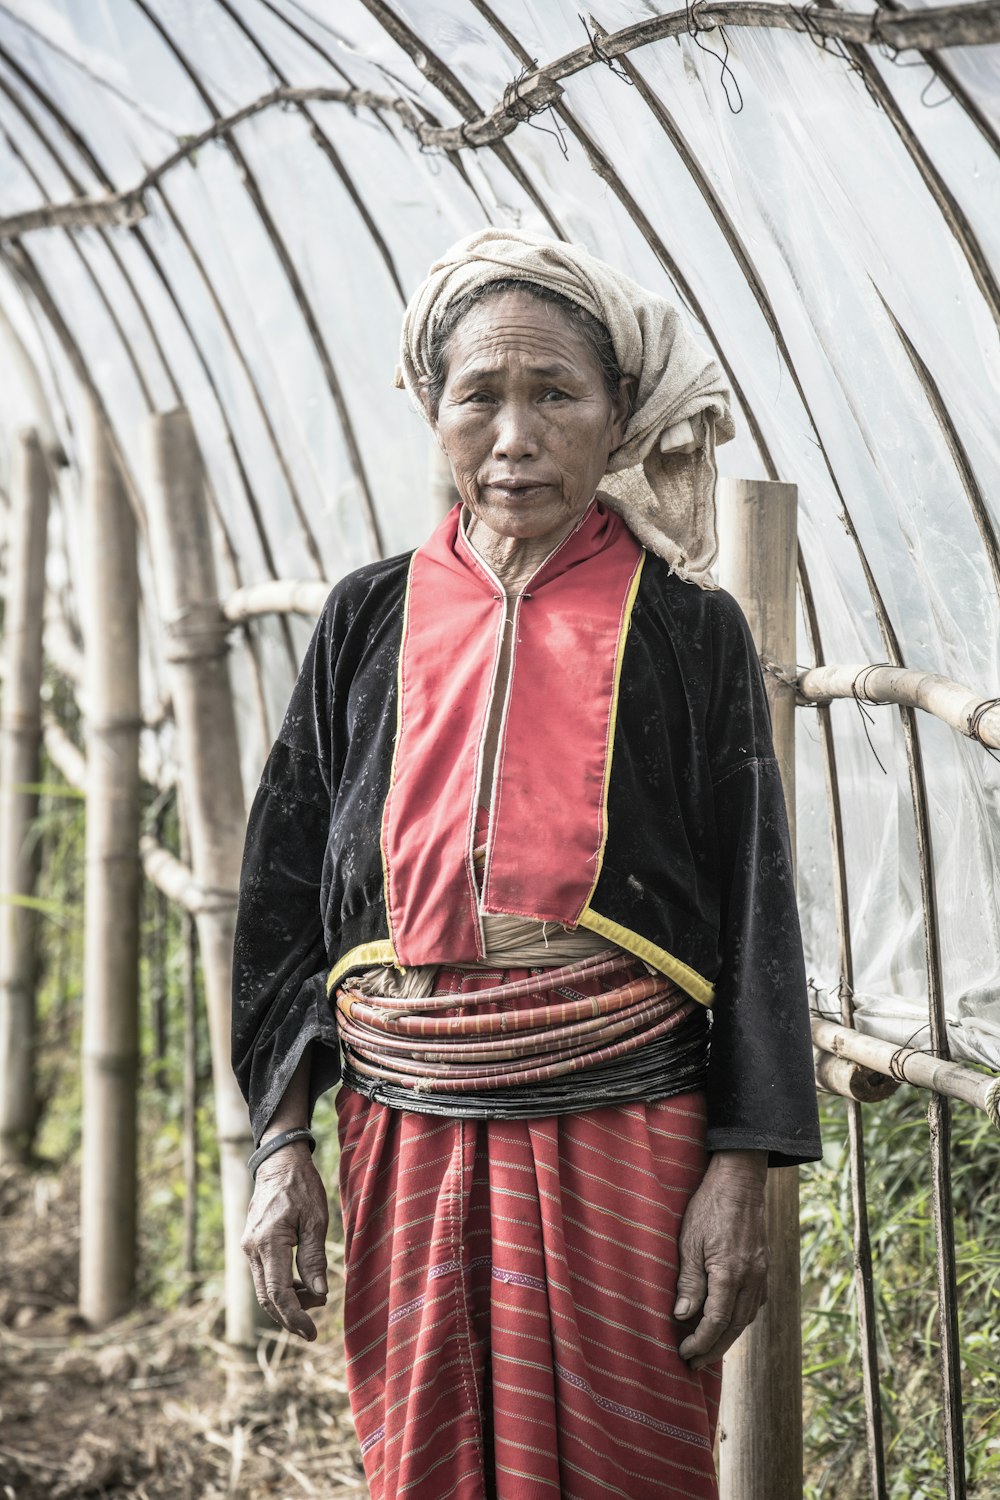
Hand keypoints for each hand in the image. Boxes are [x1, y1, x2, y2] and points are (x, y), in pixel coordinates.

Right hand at [241, 1141, 329, 1340]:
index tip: (311, 1332)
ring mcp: (249, 1247)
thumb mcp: (316, 1220)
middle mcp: (252, 1248)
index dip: (295, 1317)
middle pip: (267, 1298)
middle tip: (314, 1325)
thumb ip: (314, 1258)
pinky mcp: (252, 1245)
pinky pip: (264, 1276)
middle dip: (290, 1316)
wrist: (279, 1163)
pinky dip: (281, 1288)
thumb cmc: (301, 1186)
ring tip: (315, 1298)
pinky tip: (301, 1287)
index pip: (278, 1293)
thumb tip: (319, 1294)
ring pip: (264, 1289)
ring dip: (287, 1302)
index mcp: (268, 1242)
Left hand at [673, 1149, 767, 1369]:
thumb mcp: (690, 1240)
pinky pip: (754, 1303)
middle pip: (734, 1327)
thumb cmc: (709, 1206)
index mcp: (730, 1273)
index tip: (684, 1353)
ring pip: (747, 1318)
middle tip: (694, 1365)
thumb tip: (683, 1316)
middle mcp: (751, 1278)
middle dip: (714, 1349)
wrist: (740, 1180)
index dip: (700, 1342)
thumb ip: (689, 1280)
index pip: (715, 1321)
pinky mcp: (764, 1266)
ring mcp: (761, 1273)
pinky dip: (740, 1319)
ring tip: (708, 1350)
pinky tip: (728, 1322)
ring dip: (728, 1338)